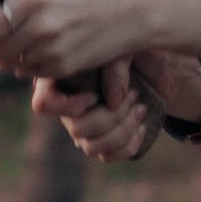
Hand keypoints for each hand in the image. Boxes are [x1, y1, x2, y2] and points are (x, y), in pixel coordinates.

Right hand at [31, 49, 200, 165]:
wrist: (156, 60)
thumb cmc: (134, 44)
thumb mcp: (125, 45)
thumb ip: (115, 65)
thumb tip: (111, 102)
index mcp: (62, 78)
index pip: (44, 105)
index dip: (70, 106)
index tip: (96, 94)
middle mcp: (68, 105)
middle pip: (77, 130)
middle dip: (111, 117)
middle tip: (134, 95)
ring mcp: (84, 125)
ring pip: (92, 148)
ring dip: (123, 131)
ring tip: (141, 108)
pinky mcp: (104, 139)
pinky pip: (108, 157)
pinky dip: (128, 146)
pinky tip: (142, 126)